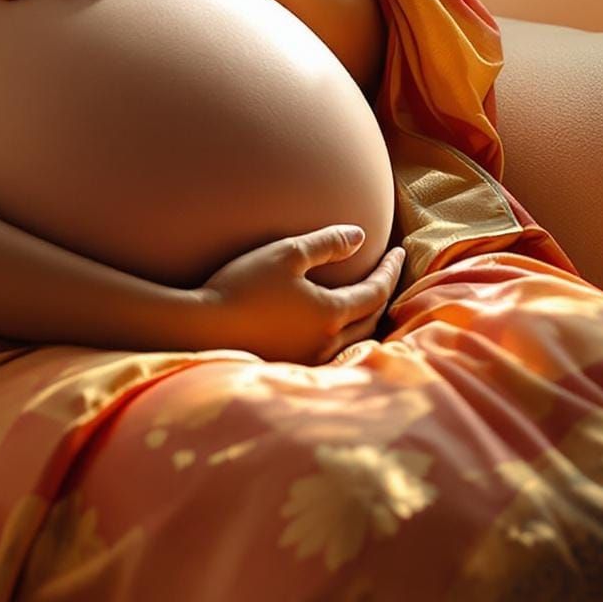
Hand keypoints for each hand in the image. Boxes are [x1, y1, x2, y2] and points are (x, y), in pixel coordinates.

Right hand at [193, 226, 406, 363]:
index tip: (400, 251)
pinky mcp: (294, 365)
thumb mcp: (286, 253)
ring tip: (371, 299)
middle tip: (389, 271)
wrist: (202, 327)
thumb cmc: (243, 284)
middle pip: (373, 319)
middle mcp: (329, 341)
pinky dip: (350, 335)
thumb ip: (327, 243)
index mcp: (331, 313)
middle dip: (385, 293)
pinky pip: (338, 351)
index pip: (377, 291)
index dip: (391, 269)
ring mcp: (312, 358)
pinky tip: (340, 326)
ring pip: (358, 340)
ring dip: (371, 317)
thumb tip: (361, 236)